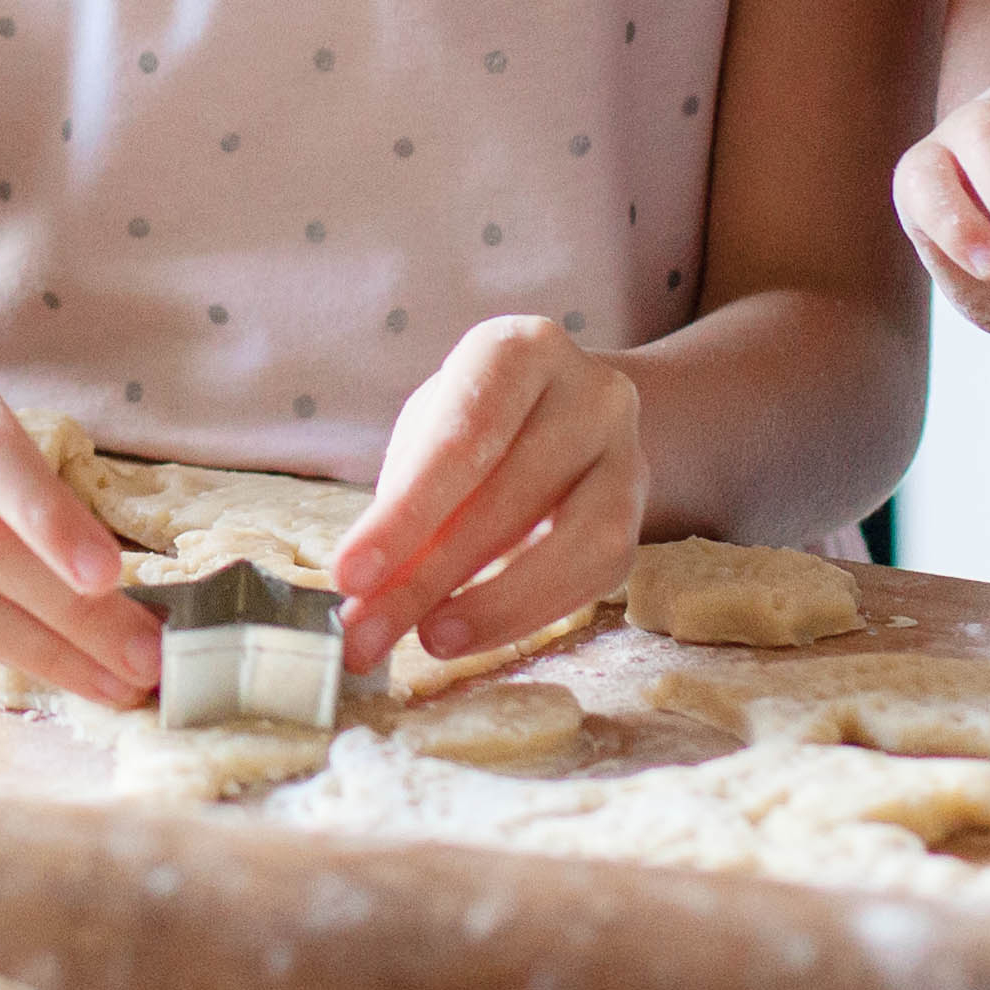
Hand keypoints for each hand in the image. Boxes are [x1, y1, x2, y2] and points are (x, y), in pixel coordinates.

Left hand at [327, 316, 644, 675]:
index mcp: (519, 350)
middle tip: (364, 632)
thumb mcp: (431, 432)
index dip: (405, 514)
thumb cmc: (479, 421)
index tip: (349, 575)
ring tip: (426, 639)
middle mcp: (589, 391)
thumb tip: (364, 595)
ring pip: (575, 542)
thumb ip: (404, 500)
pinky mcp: (640, 511)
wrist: (569, 412)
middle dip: (426, 576)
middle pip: (507, 494)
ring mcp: (627, 451)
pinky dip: (527, 613)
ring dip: (492, 605)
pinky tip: (471, 632)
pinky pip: (595, 575)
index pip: (462, 436)